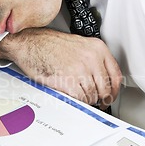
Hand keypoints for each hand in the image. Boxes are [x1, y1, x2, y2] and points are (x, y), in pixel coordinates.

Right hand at [0, 28, 121, 109]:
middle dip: (100, 98)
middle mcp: (91, 57)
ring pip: (92, 95)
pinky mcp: (68, 80)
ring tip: (80, 98)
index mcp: (97, 47)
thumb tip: (101, 79)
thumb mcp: (78, 45)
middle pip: (105, 88)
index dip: (114, 90)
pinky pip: (80, 98)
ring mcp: (80, 69)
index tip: (111, 96)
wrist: (29, 43)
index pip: (116, 74)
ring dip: (87, 100)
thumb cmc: (48, 44)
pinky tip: (73, 97)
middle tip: (96, 102)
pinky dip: (77, 102)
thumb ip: (93, 60)